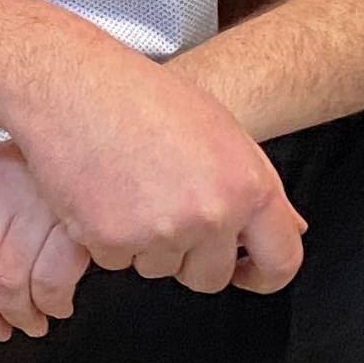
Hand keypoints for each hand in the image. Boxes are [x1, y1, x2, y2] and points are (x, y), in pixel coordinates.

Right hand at [0, 43, 304, 298]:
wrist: (73, 85)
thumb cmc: (142, 98)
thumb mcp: (219, 130)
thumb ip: (254, 186)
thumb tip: (290, 230)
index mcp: (249, 185)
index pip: (281, 261)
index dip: (263, 275)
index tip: (244, 273)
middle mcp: (212, 213)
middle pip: (210, 277)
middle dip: (189, 258)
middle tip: (163, 213)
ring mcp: (163, 230)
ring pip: (160, 269)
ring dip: (144, 244)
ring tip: (127, 189)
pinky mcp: (113, 240)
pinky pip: (116, 262)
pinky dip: (104, 238)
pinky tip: (100, 194)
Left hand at [0, 144, 92, 340]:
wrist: (109, 131)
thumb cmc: (67, 163)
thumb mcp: (15, 175)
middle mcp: (2, 191)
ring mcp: (37, 206)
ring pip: (8, 281)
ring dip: (19, 315)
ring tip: (32, 322)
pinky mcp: (74, 222)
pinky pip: (49, 280)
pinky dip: (52, 303)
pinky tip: (59, 305)